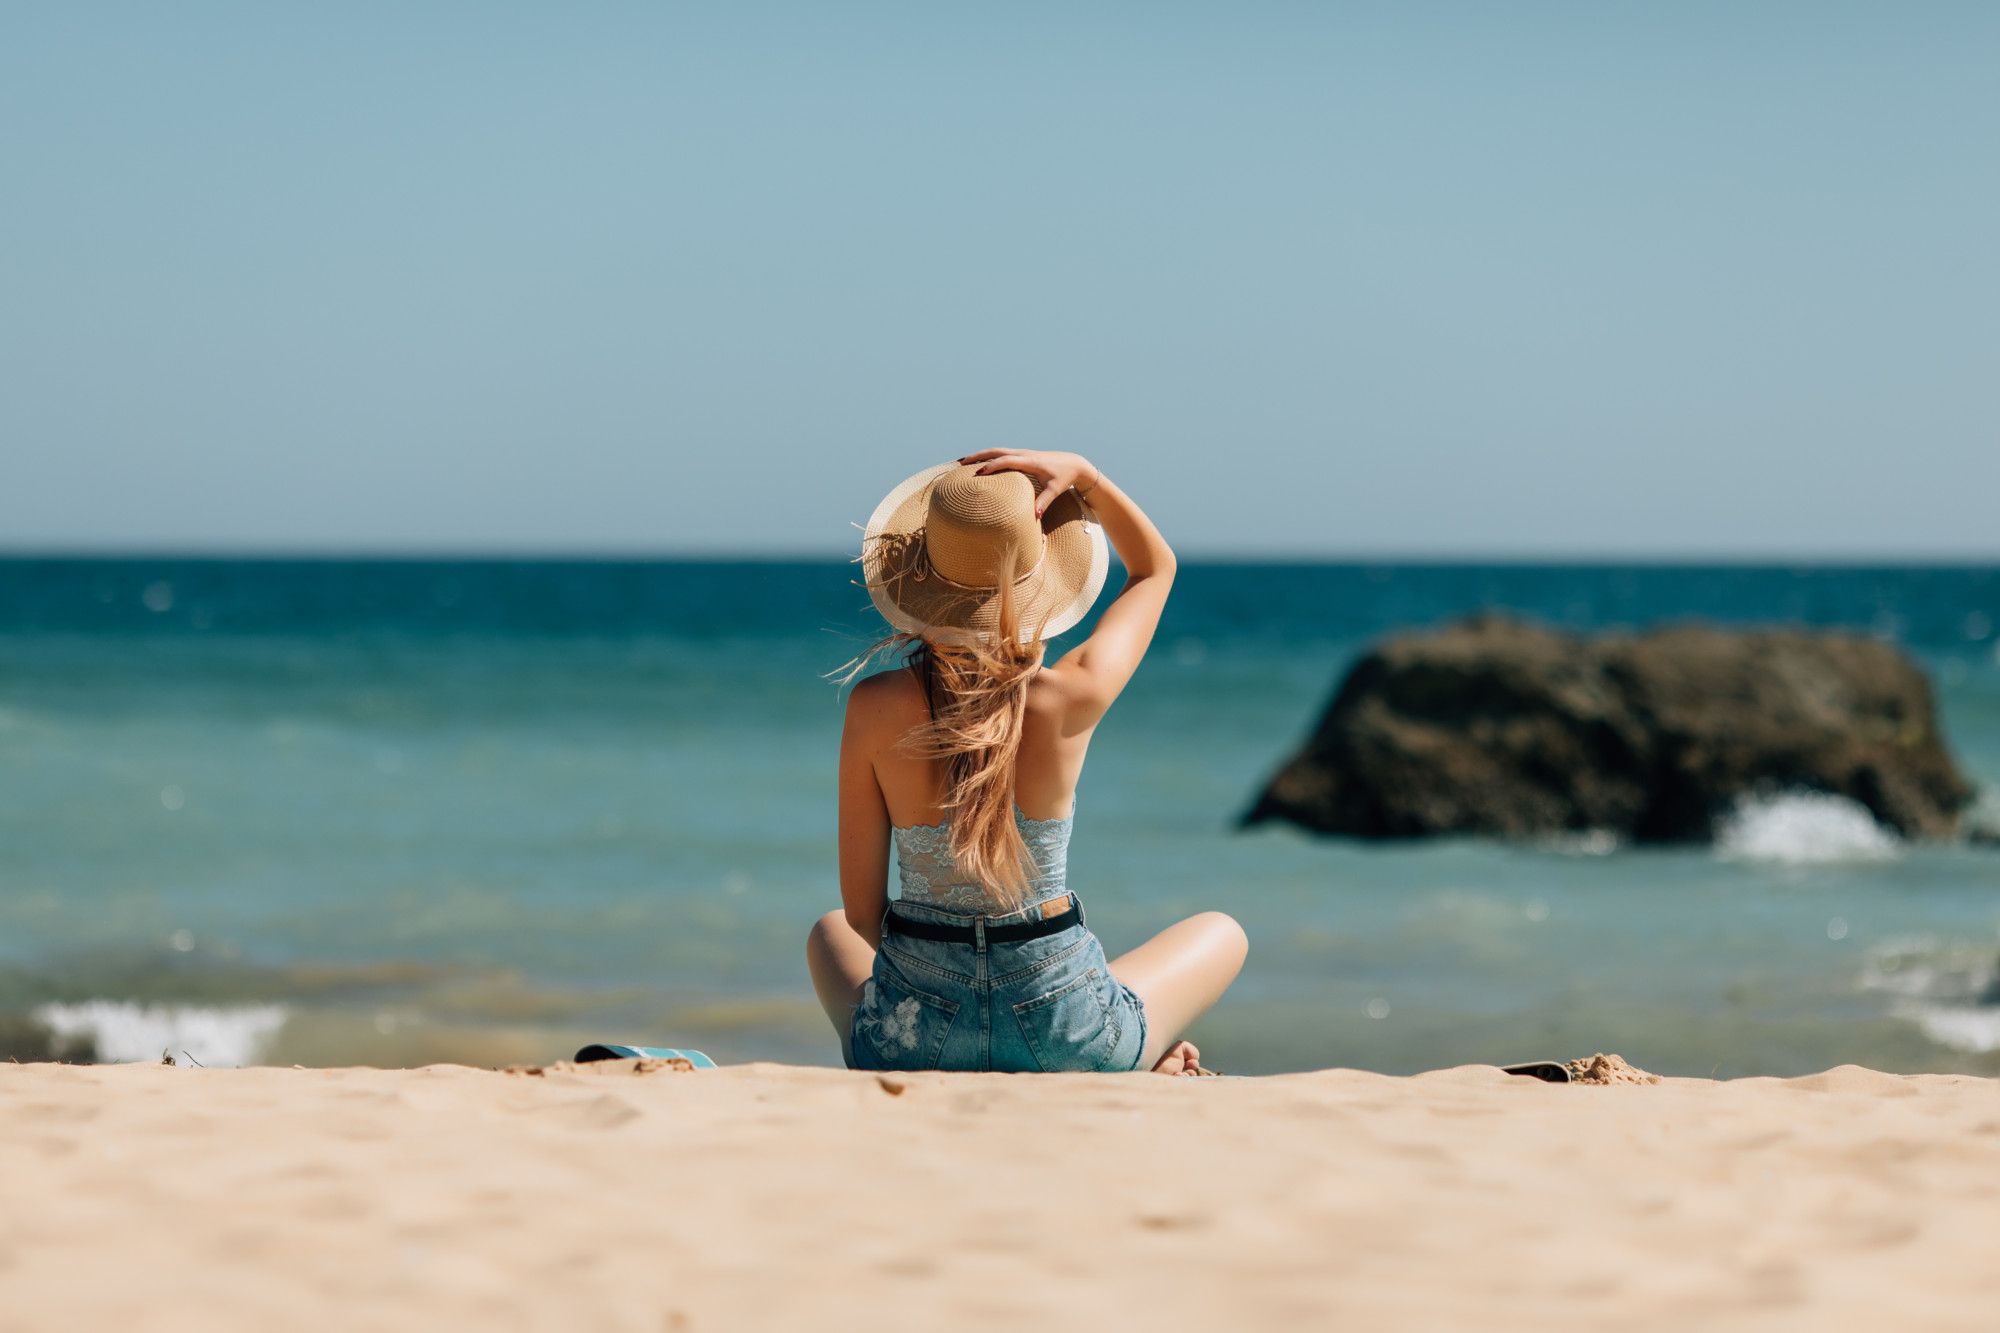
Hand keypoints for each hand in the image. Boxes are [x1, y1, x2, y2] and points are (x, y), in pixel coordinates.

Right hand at [957, 449, 1098, 517]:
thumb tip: (1035, 516)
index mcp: (1030, 461)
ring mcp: (1022, 453)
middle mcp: (1024, 454)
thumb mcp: (1055, 490)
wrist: (1074, 463)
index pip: (1007, 460)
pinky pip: (1001, 453)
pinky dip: (988, 456)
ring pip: (997, 450)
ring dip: (980, 455)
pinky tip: (979, 463)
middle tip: (960, 463)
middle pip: (996, 451)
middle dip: (978, 456)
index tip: (978, 473)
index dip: (992, 466)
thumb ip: (1044, 502)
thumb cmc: (1064, 478)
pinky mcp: (1022, 455)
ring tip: (963, 462)